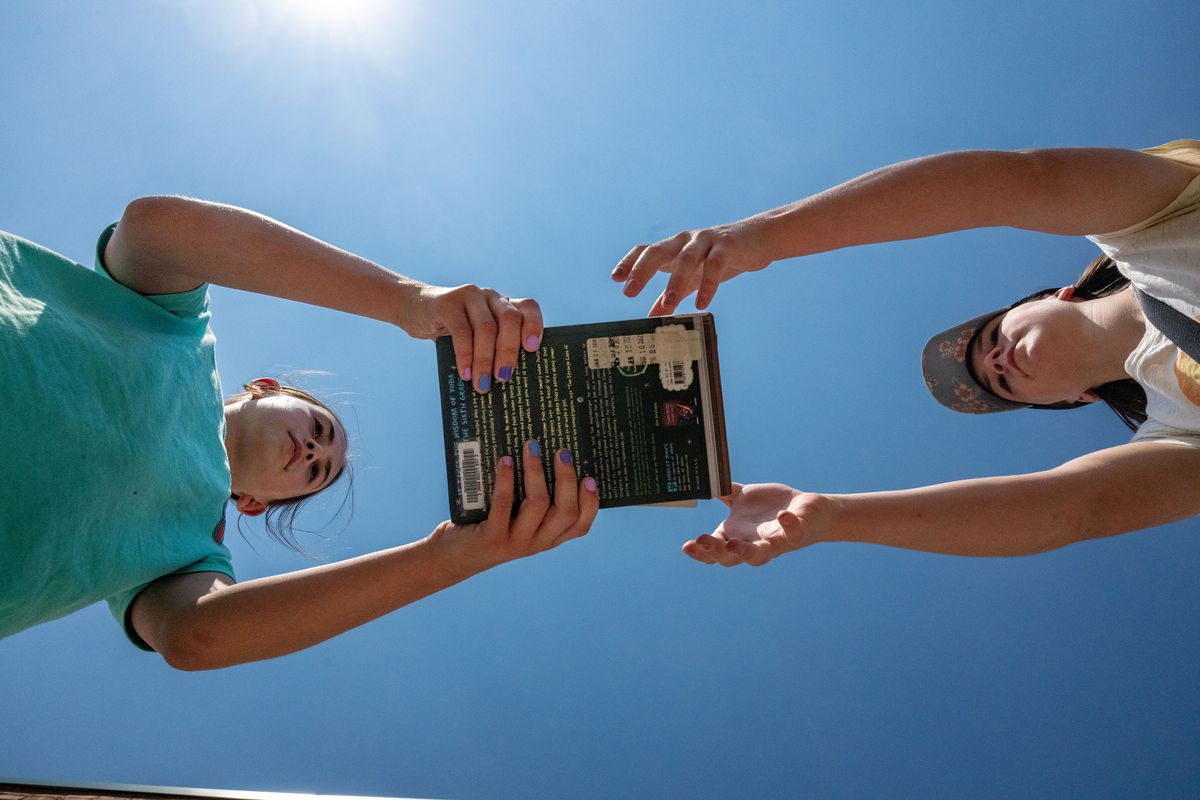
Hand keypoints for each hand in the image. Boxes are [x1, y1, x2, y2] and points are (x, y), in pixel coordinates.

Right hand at [398, 283, 542, 392]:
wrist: (413, 308)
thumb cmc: (451, 330)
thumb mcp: (475, 335)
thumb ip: (492, 347)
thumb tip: (507, 382)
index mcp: (503, 304)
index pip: (527, 308)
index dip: (534, 326)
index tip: (532, 349)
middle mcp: (490, 296)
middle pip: (510, 320)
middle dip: (508, 351)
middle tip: (504, 378)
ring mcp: (470, 296)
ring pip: (486, 328)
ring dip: (485, 360)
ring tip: (482, 384)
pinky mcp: (448, 302)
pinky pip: (461, 331)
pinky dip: (465, 355)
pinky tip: (464, 373)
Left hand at [432, 440, 599, 568]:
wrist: (451, 559)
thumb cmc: (486, 528)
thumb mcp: (517, 521)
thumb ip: (533, 502)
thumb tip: (544, 456)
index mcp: (548, 538)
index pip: (580, 526)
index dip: (590, 503)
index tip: (590, 477)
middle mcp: (537, 543)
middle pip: (566, 512)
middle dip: (567, 479)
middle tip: (562, 452)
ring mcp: (515, 543)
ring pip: (539, 504)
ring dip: (537, 471)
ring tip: (532, 447)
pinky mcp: (492, 538)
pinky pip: (504, 503)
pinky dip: (506, 479)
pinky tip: (505, 460)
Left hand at [611, 220, 774, 315]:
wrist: (758, 239)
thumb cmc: (720, 259)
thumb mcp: (693, 279)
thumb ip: (672, 296)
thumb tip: (652, 317)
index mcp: (673, 248)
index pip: (645, 250)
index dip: (629, 262)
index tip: (616, 278)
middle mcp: (685, 241)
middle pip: (657, 251)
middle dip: (641, 270)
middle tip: (629, 291)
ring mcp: (706, 241)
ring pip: (686, 258)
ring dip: (675, 281)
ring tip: (668, 302)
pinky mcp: (727, 246)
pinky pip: (715, 264)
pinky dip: (708, 284)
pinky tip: (702, 302)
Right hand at [683, 482, 831, 566]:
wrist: (806, 509)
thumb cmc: (772, 507)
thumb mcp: (743, 498)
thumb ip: (724, 492)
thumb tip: (703, 480)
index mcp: (736, 537)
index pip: (714, 552)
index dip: (700, 552)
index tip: (686, 546)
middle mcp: (753, 544)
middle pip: (731, 558)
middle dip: (716, 552)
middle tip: (703, 542)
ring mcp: (775, 541)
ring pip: (759, 555)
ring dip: (745, 552)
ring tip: (733, 545)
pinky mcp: (797, 532)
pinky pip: (793, 533)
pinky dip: (787, 526)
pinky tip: (782, 516)